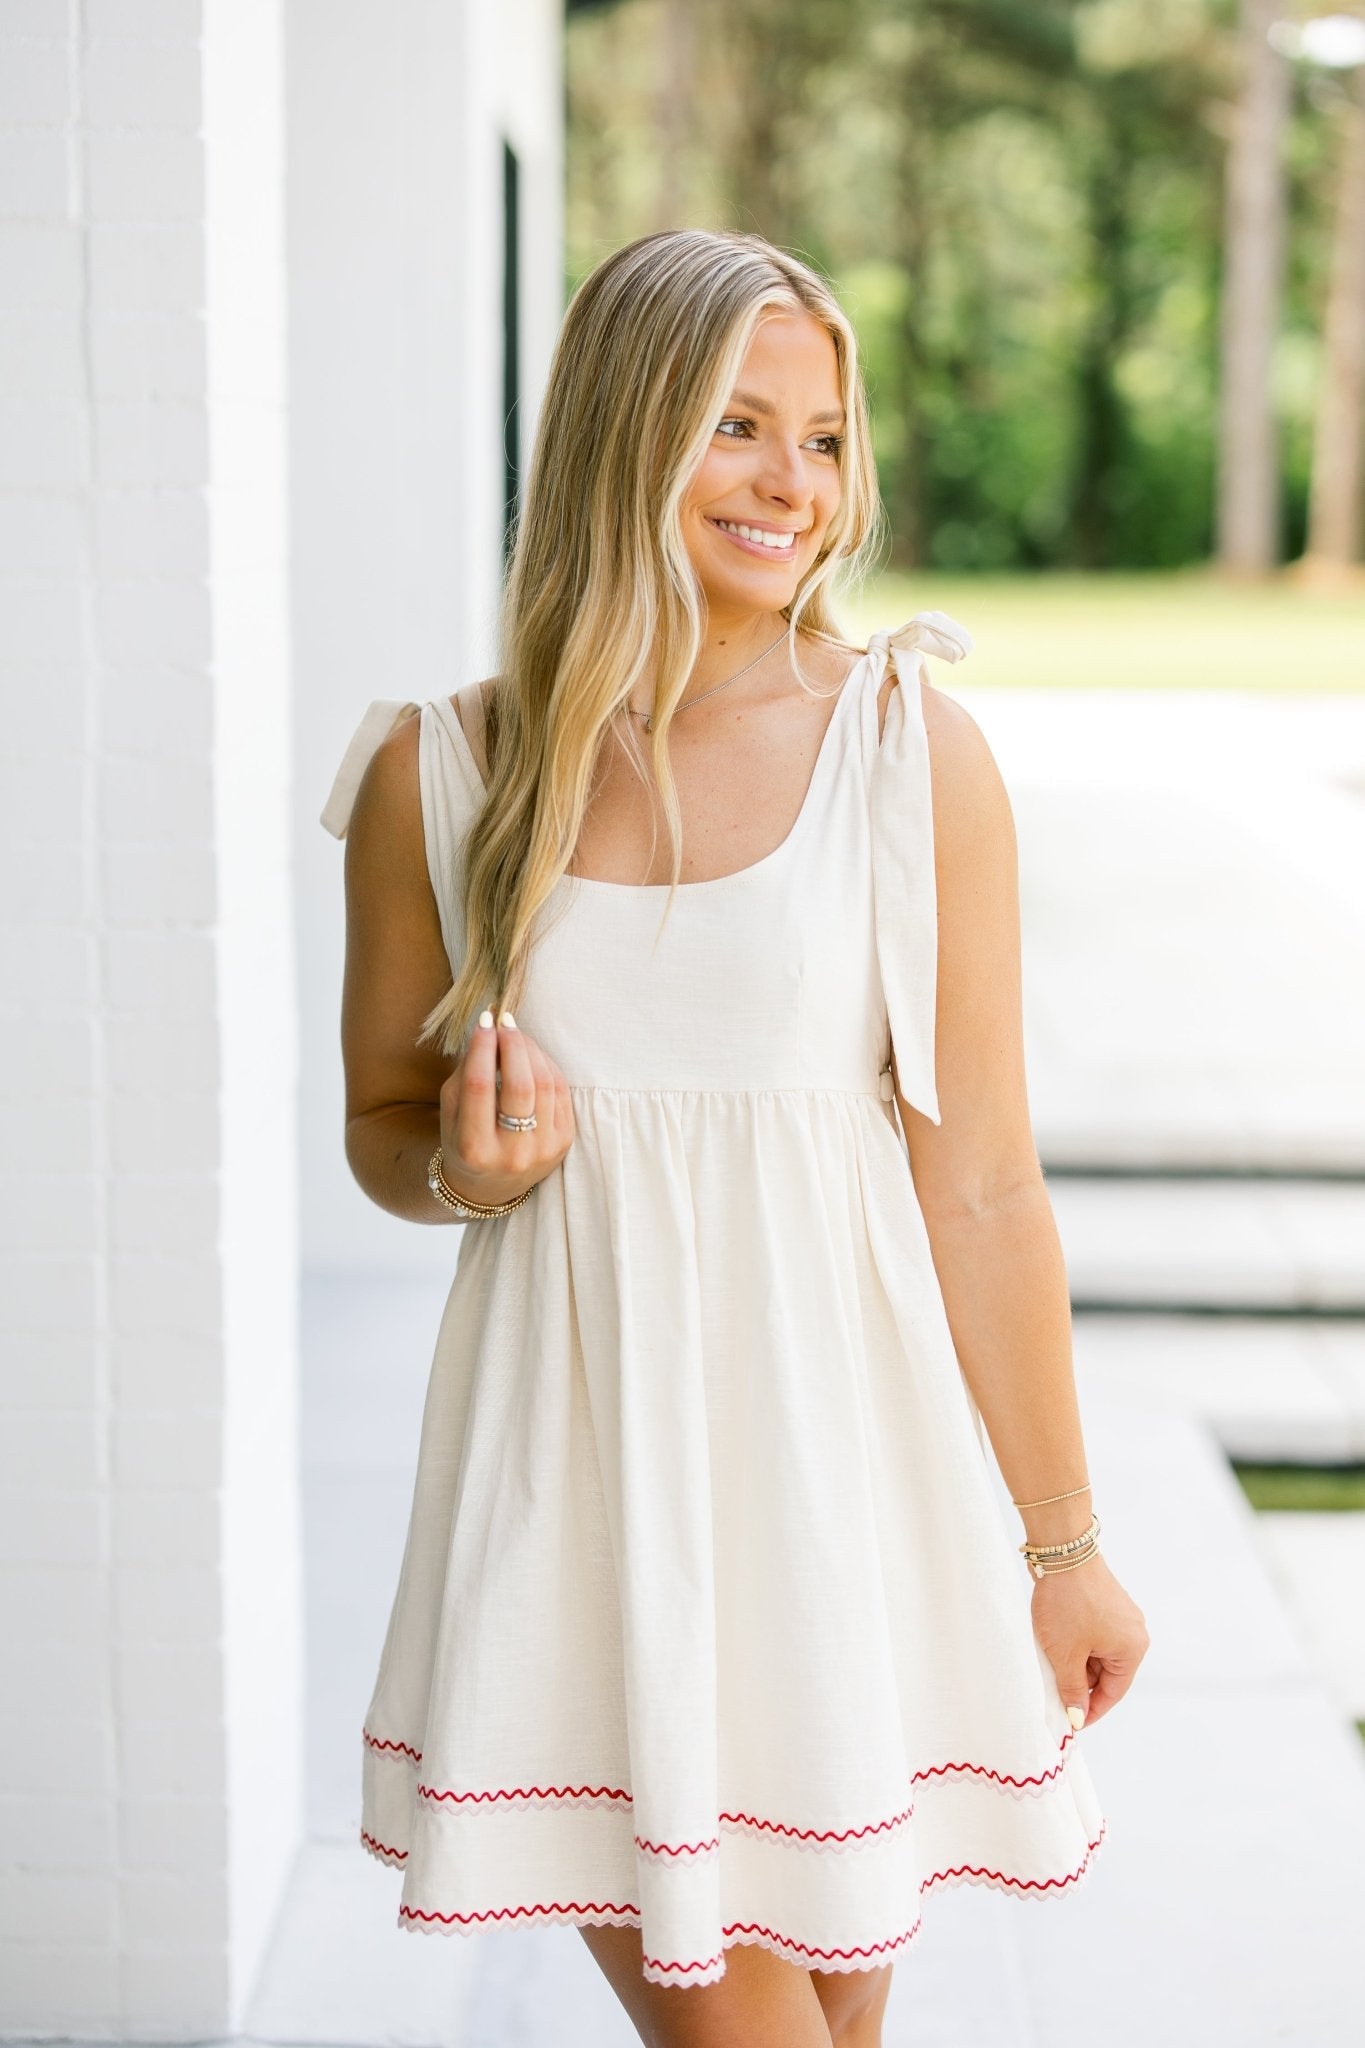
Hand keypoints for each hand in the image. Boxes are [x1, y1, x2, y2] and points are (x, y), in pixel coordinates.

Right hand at [439, 1008, 575, 1206]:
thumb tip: (489, 1029)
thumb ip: (466, 1074)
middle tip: (505, 1022)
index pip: (480, 1087)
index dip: (483, 1048)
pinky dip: (547, 1066)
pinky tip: (533, 1056)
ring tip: (517, 1036)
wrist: (490, 1186)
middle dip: (513, 1044)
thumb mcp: (452, 1112)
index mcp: (475, 1149)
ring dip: (532, 1051)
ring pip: (545, 1084)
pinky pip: (561, 1092)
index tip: (484, 1021)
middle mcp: (512, 1154)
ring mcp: (543, 1151)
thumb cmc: (464, 1140)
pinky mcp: (564, 1143)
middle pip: (520, 1085)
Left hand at [1030, 1551, 1149, 1731]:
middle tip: (1054, 1693)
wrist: (1062, 1552)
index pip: (1113, 1693)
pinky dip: (1077, 1645)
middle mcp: (1134, 1633)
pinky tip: (1055, 1645)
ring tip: (1050, 1664)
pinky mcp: (1108, 1603)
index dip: (1090, 1711)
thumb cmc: (1066, 1604)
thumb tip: (1077, 1717)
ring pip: (1098, 1654)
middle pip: (1107, 1674)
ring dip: (1076, 1663)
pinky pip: (1094, 1635)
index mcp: (1133, 1650)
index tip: (1071, 1723)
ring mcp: (1122, 1616)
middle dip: (1080, 1684)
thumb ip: (1072, 1690)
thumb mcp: (1065, 1655)